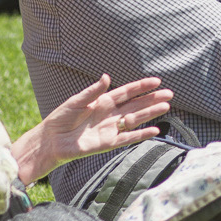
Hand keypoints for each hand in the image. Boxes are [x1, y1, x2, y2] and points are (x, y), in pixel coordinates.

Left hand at [17, 74, 171, 182]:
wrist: (51, 141)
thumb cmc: (61, 118)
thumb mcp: (76, 101)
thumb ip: (93, 91)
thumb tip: (106, 77)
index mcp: (103, 101)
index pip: (127, 92)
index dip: (142, 86)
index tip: (156, 81)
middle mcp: (111, 114)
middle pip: (136, 105)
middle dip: (152, 99)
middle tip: (169, 94)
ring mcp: (111, 128)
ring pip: (135, 119)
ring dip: (150, 114)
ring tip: (166, 107)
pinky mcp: (108, 143)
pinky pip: (128, 138)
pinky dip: (141, 135)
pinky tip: (154, 130)